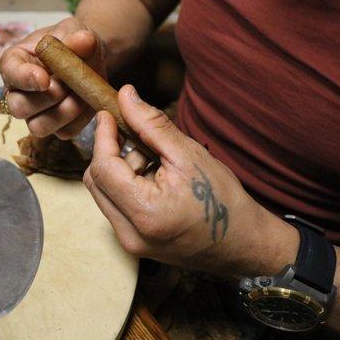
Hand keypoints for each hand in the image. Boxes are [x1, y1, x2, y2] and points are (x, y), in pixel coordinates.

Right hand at [0, 17, 106, 138]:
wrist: (89, 58)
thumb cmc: (71, 41)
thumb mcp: (74, 30)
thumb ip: (76, 34)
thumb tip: (84, 40)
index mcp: (15, 62)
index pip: (9, 73)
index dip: (25, 79)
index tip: (44, 79)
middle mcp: (19, 92)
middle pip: (18, 108)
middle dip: (46, 99)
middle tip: (66, 85)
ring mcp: (35, 113)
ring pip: (38, 127)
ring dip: (62, 113)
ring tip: (79, 95)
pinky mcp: (56, 127)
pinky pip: (64, 133)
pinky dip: (79, 120)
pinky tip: (87, 103)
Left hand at [83, 85, 298, 277]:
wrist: (243, 243)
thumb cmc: (222, 200)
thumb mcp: (189, 155)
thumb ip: (151, 125)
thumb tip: (125, 96)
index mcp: (146, 213)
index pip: (104, 169)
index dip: (102, 137)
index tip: (108, 115)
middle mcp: (130, 234)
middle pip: (96, 182)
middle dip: (111, 154)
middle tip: (138, 139)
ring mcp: (130, 243)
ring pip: (103, 194)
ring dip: (120, 171)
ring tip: (156, 165)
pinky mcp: (133, 244)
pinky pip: (114, 207)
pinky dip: (126, 187)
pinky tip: (154, 182)